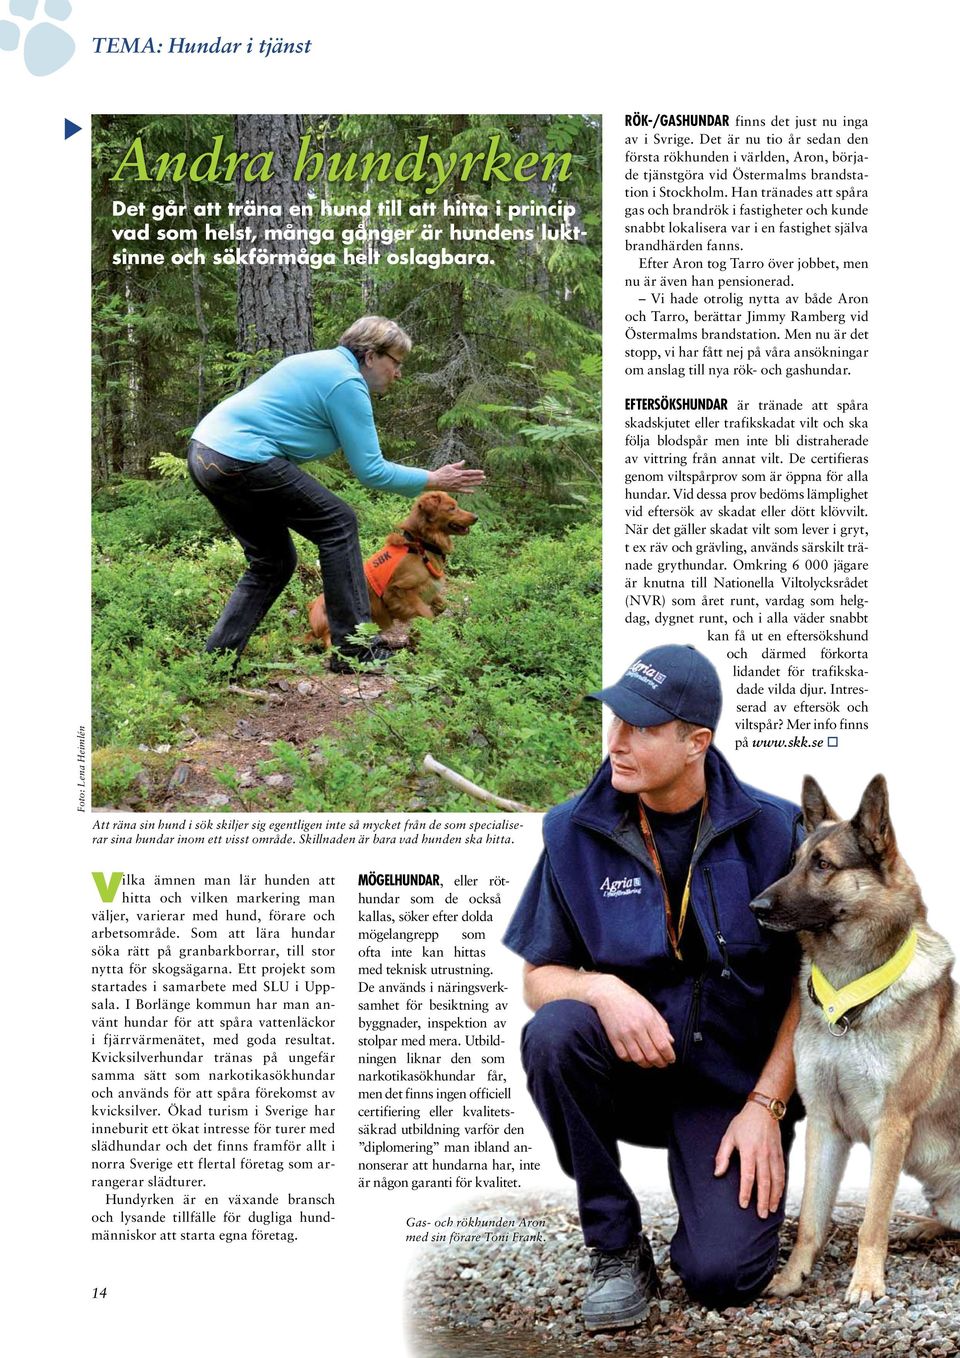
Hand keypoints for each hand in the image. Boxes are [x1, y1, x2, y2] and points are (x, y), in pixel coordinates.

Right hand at [426, 461, 485, 492]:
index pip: (470, 472)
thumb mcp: (449, 467)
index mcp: (458, 473)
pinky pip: (463, 491)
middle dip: (478, 478)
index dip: (477, 472)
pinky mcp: (455, 490)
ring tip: (481, 482)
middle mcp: (459, 480)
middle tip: (484, 477)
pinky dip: (468, 491)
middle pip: (471, 479)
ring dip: (475, 483)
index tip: (482, 472)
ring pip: (469, 484)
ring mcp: (457, 485)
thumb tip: (464, 462)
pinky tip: (473, 491)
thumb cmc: (441, 473)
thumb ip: (457, 465)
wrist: (434, 481)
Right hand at [586, 974, 675, 1066]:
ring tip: (650, 1062)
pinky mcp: (613, 1038)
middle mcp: (637, 1028)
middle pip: (652, 1055)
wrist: (608, 993)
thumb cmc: (631, 1000)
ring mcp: (624, 1034)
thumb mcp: (650, 1009)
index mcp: (648, 1020)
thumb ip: (661, 1025)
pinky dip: (631, 1060)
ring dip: (646, 1064)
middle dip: (660, 1063)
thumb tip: (670, 1042)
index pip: (662, 1045)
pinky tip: (635, 1056)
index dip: (669, 1056)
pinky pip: (624, 1056)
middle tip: (662, 1063)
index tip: (671, 1059)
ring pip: (638, 1058)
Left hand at [714, 1102, 784, 1217]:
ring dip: (774, 1196)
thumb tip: (718, 1173)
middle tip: (761, 1214)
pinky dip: (781, 1186)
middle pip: (764, 1182)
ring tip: (771, 1210)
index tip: (744, 1204)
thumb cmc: (744, 1123)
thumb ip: (723, 1155)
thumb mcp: (729, 1136)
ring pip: (776, 1180)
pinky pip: (782, 1173)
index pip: (748, 1175)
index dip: (746, 1191)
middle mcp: (763, 1155)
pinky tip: (778, 1195)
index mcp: (749, 1151)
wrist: (764, 1110)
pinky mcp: (780, 1154)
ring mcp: (773, 1155)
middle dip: (763, 1200)